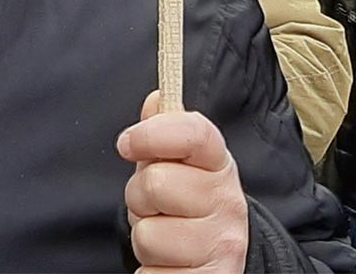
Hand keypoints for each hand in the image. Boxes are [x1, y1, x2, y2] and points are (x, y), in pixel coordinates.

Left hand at [120, 91, 248, 273]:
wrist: (219, 257)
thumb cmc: (188, 204)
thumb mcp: (179, 165)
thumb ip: (164, 131)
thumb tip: (156, 100)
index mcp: (219, 165)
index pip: (192, 133)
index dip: (152, 134)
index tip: (127, 143)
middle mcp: (228, 204)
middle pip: (155, 184)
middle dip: (138, 196)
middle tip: (154, 205)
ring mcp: (222, 247)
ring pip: (148, 235)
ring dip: (144, 237)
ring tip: (164, 236)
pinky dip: (150, 272)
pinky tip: (169, 264)